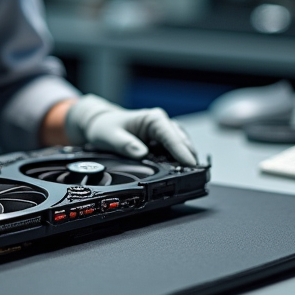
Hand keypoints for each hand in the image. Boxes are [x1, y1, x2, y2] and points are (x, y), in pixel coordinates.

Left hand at [65, 95, 199, 166]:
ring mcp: (163, 134)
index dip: (182, 151)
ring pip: (181, 146)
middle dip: (188, 157)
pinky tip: (178, 172)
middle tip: (193, 175)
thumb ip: (124, 144)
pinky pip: (174, 152)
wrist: (101, 126)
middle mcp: (161, 124)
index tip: (191, 164)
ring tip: (189, 176)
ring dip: (185, 160)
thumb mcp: (110, 136)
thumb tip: (141, 153)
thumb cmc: (106, 127)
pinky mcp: (161, 143)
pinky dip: (177, 162)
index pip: (171, 136)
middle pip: (181, 141)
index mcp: (152, 119)